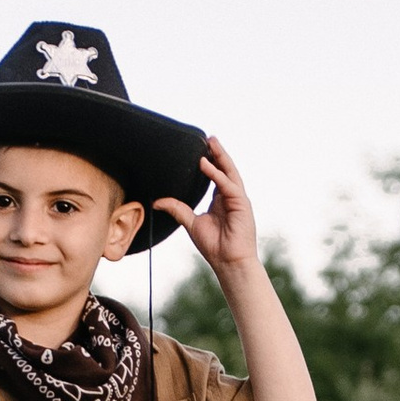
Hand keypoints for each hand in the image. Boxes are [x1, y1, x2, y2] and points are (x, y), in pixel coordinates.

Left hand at [150, 140, 258, 283]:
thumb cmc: (214, 246)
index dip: (210, 162)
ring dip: (221, 157)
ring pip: (230, 173)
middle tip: (208, 138)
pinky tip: (206, 165)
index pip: (216, 175)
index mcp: (221, 200)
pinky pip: (228, 185)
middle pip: (225, 169)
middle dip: (218, 153)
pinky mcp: (242, 205)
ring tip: (211, 142)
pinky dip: (217, 175)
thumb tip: (157, 201)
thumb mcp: (191, 223)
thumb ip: (177, 209)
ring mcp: (238, 200)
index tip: (199, 149)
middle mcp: (231, 197)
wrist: (228, 262)